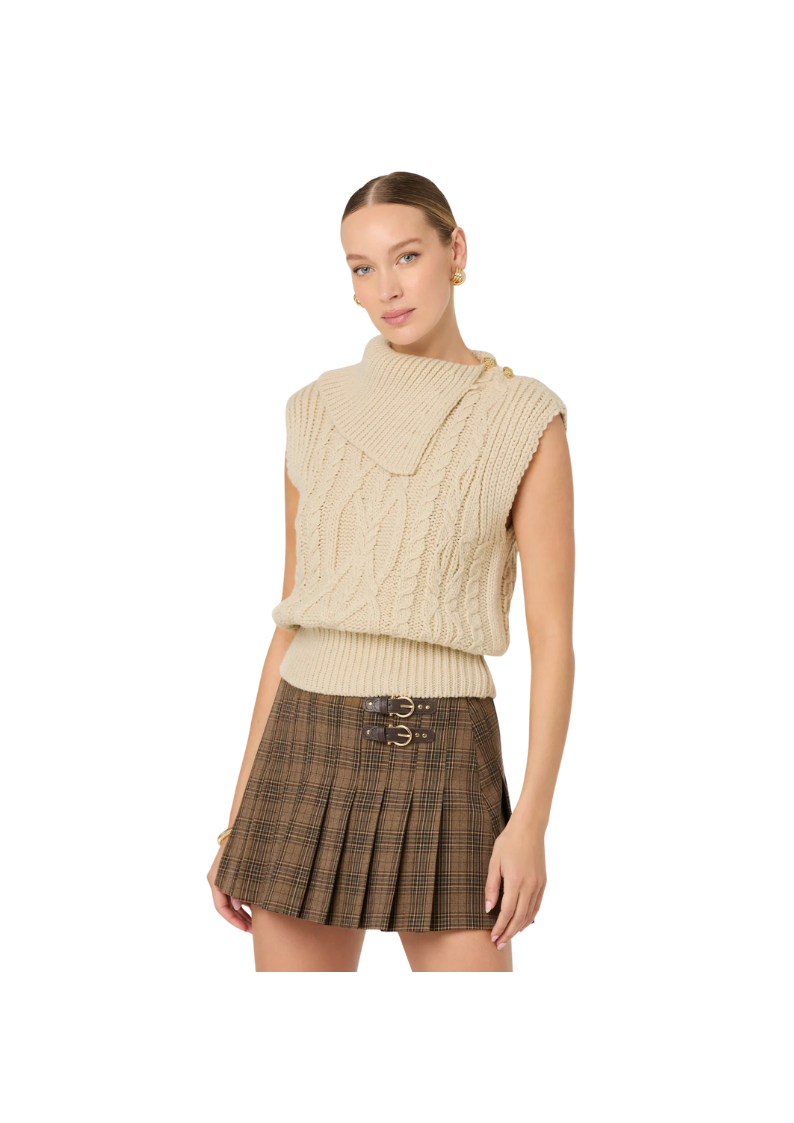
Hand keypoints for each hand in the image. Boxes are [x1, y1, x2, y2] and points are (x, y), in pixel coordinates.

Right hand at [207, 843, 252, 932]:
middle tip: (253, 930)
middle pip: (226, 906)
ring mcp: (223, 876)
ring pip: (230, 899)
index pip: (221, 907)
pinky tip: (255, 908)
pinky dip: (243, 900)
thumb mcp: (243, 870)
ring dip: (242, 911)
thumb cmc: (245, 845)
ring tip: (255, 923)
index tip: (246, 929)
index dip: (233, 920)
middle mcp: (216, 879)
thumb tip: (235, 907)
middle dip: (239, 919)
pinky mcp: (230, 872)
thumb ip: (239, 889)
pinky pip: (234, 891)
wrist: (246, 826)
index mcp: (215, 879)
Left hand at [484, 814, 546, 950]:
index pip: (508, 912)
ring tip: (509, 936)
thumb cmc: (508, 842)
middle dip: (509, 933)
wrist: (529, 828)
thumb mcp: (494, 862)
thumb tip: (489, 909)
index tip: (493, 938)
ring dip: (519, 928)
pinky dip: (530, 917)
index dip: (500, 927)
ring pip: (530, 913)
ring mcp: (539, 885)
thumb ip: (491, 887)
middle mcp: (530, 885)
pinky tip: (523, 923)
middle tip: (499, 944)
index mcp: (516, 881)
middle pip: (520, 917)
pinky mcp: (543, 882)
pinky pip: (537, 905)